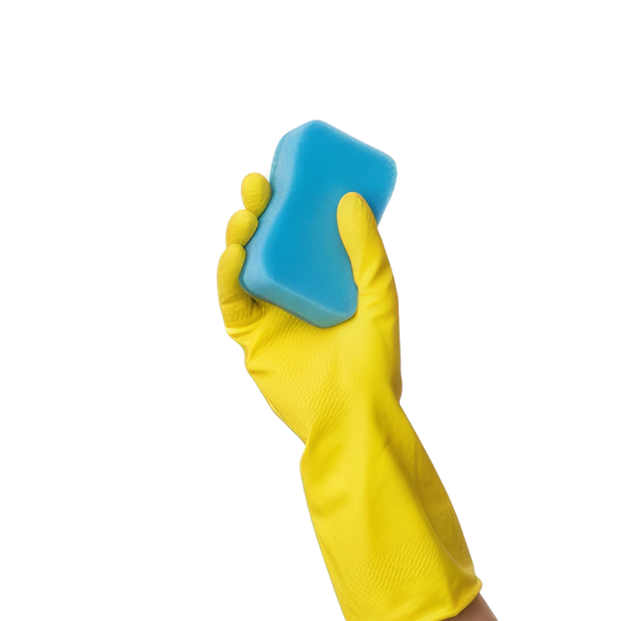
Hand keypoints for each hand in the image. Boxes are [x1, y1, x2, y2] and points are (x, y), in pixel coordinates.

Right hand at [210, 165, 479, 620]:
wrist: (355, 421)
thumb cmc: (375, 370)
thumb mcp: (380, 303)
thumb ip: (369, 255)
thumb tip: (350, 199)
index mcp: (325, 285)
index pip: (300, 233)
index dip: (288, 201)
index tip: (287, 171)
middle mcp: (294, 296)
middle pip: (266, 241)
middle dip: (256, 207)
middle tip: (259, 181)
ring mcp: (270, 316)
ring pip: (242, 263)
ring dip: (238, 232)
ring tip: (247, 211)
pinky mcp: (251, 339)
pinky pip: (230, 299)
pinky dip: (227, 272)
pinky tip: (233, 251)